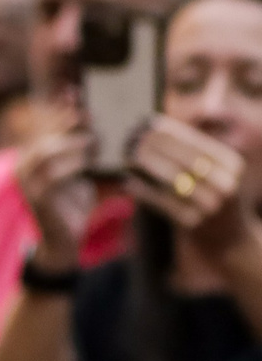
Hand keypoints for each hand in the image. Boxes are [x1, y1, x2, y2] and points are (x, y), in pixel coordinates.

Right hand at [12, 112, 95, 269]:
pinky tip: (89, 162)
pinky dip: (73, 165)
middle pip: (47, 136)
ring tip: (94, 144)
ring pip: (47, 152)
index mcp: (32, 155)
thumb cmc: (75, 202)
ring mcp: (27, 182)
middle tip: (93, 117)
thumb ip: (86, 150)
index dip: (59, 109)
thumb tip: (102, 124)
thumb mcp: (82, 171)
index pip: (45, 126)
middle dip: (69, 124)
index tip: (75, 92)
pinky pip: (53, 175)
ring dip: (73, 145)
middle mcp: (24, 165)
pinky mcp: (37, 197)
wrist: (63, 241)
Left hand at [128, 115, 255, 263]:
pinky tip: (129, 182)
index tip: (147, 121)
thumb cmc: (213, 196)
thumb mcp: (215, 171)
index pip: (197, 142)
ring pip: (172, 179)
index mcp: (232, 165)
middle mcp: (226, 184)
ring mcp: (211, 205)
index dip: (171, 130)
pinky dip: (144, 191)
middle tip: (131, 137)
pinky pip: (163, 203)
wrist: (228, 238)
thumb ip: (193, 149)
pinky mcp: (194, 223)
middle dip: (155, 145)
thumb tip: (155, 124)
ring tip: (127, 156)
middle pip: (183, 159)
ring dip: (146, 165)